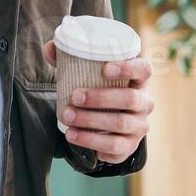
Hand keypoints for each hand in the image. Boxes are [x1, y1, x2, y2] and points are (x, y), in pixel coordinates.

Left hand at [43, 41, 153, 163]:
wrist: (108, 123)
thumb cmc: (100, 90)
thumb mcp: (90, 74)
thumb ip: (70, 57)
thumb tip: (50, 47)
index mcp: (139, 80)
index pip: (143, 70)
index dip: (128, 68)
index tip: (104, 68)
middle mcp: (145, 103)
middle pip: (130, 98)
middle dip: (100, 98)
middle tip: (74, 96)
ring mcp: (139, 126)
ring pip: (121, 124)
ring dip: (91, 121)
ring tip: (67, 117)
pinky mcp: (130, 146)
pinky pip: (115, 148)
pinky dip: (92, 142)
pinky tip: (74, 136)